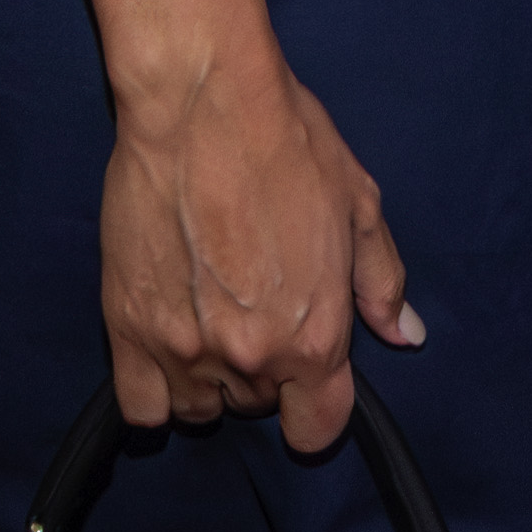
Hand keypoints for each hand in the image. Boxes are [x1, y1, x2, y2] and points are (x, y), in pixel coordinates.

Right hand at [101, 41, 415, 452]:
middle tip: (255, 312)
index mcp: (315, 337)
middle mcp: (251, 358)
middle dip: (261, 373)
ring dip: (207, 380)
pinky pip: (141, 407)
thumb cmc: (287, 143)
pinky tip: (166, 350)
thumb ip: (382, 282)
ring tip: (209, 322)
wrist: (204, 103)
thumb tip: (405, 334)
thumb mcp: (360, 205)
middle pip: (255, 408)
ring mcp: (183, 349)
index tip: (307, 384)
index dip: (316, 409)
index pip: (317, 428)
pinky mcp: (127, 330)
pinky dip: (154, 392)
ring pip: (197, 411)